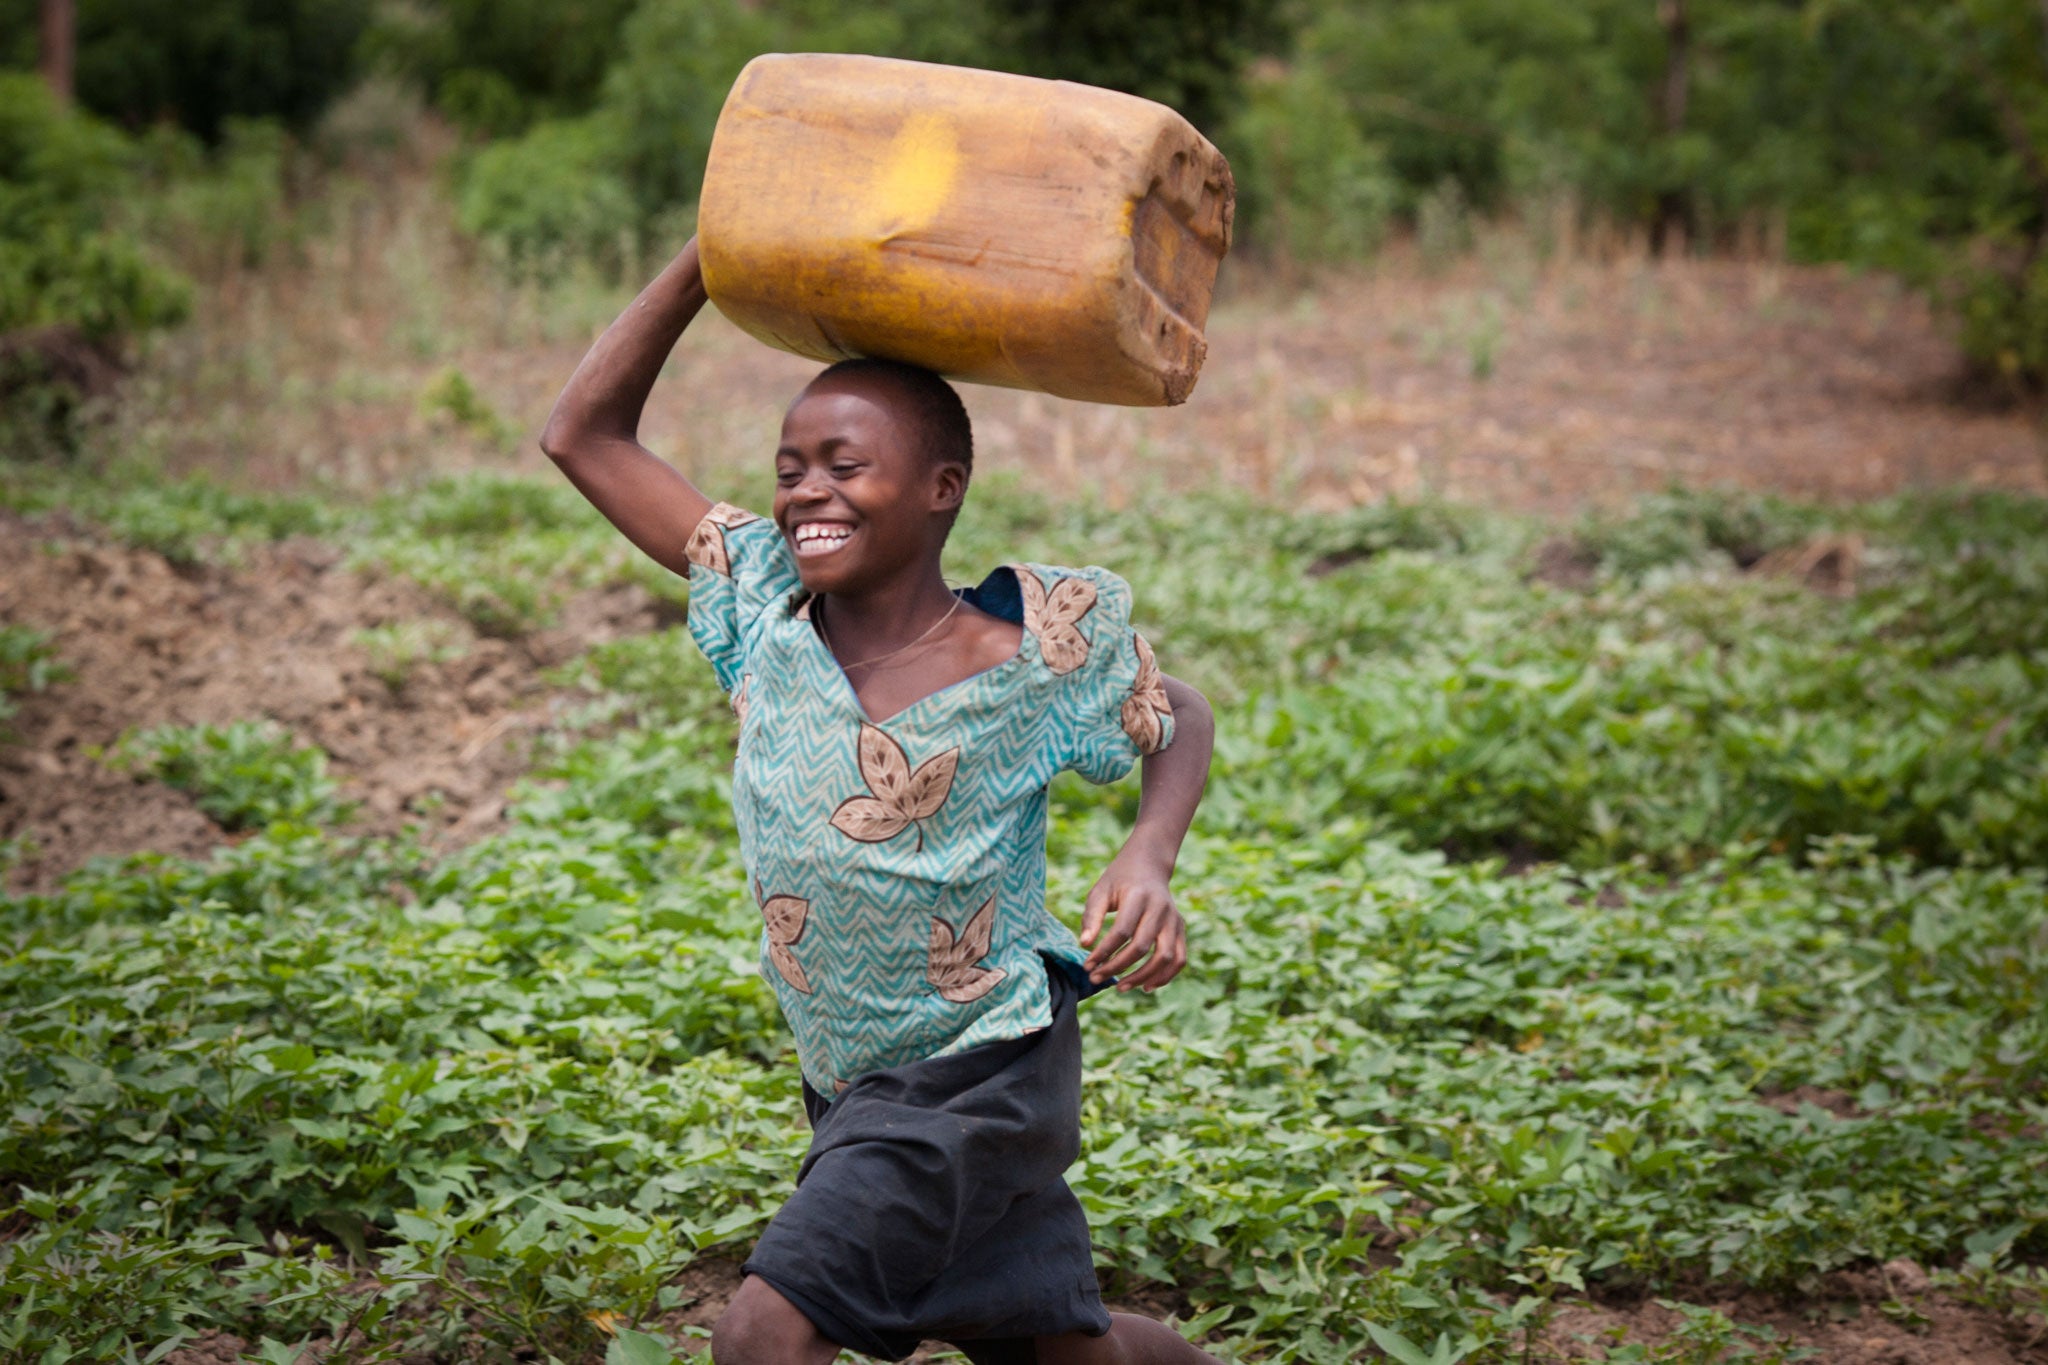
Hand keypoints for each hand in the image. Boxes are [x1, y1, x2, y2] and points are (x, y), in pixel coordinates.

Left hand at [1078, 851, 1188, 992]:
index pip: (1122, 931)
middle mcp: (1161, 908)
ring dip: (1142, 977)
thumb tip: (1085, 945)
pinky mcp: (1180, 928)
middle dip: (1117, 967)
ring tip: (1121, 987)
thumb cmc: (1119, 880)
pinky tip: (1146, 987)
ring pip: (1165, 957)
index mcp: (1139, 896)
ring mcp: (1174, 919)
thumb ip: (1092, 917)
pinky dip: (1165, 976)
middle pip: (1141, 946)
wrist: (1148, 865)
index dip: (1103, 952)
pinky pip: (1179, 958)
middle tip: (1096, 979)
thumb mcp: (1100, 891)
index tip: (1087, 965)